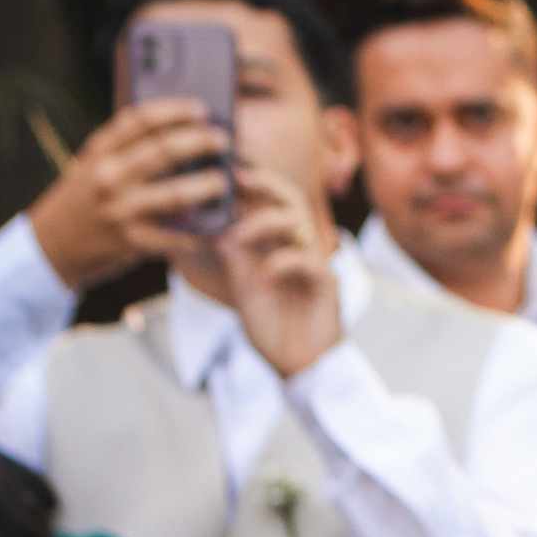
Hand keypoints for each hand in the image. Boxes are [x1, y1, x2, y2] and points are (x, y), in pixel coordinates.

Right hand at [27, 99, 230, 285]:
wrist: (52, 243)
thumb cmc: (85, 196)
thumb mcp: (94, 164)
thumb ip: (126, 147)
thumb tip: (178, 128)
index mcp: (100, 151)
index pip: (140, 120)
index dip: (175, 110)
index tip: (202, 108)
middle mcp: (108, 176)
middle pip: (163, 150)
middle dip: (200, 142)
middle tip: (224, 140)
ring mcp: (120, 209)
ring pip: (175, 193)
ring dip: (207, 186)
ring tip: (224, 180)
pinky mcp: (131, 241)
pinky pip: (176, 236)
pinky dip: (202, 233)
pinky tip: (221, 228)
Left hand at [206, 174, 343, 378]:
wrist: (298, 367)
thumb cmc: (273, 327)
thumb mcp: (243, 285)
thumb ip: (233, 254)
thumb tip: (211, 222)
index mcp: (280, 246)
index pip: (271, 202)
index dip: (252, 183)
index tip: (224, 169)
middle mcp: (300, 250)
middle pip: (292, 201)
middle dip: (266, 184)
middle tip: (238, 178)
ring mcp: (316, 266)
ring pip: (300, 224)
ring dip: (265, 223)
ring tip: (238, 236)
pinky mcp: (326, 288)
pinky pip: (309, 263)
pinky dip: (282, 263)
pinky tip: (263, 277)